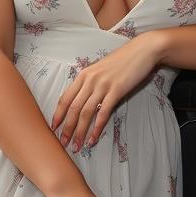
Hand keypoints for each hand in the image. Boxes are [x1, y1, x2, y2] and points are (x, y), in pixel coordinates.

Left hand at [51, 35, 159, 152]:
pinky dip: (96, 128)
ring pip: (86, 113)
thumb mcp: (100, 69)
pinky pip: (103, 113)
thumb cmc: (122, 60)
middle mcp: (90, 80)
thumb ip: (90, 82)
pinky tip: (93, 139)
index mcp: (83, 75)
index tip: (53, 127)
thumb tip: (82, 99)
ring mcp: (103, 86)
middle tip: (63, 143)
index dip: (58, 114)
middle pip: (73, 108)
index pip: (65, 98)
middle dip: (67, 128)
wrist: (142, 51)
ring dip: (80, 132)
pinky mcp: (116, 91)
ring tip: (77, 146)